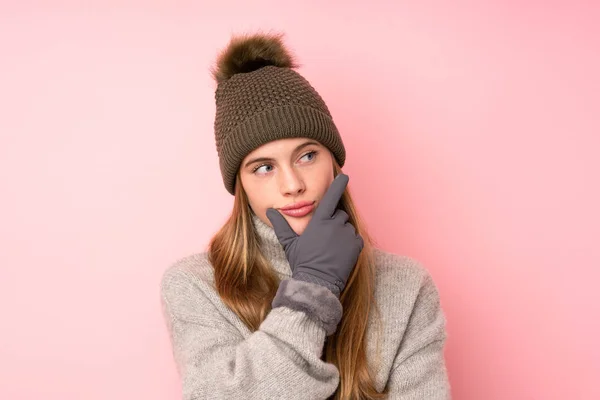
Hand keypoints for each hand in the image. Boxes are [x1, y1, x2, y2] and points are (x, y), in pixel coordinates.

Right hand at [266, 173, 363, 296]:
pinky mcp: (356, 245)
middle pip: (339, 214)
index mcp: (320, 221)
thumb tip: (270, 210)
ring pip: (347, 226)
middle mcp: (335, 224)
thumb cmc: (302, 261)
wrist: (317, 282)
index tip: (345, 175)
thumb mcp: (289, 243)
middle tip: (324, 238)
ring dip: (341, 232)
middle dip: (334, 221)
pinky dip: (350, 243)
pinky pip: (355, 238)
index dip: (338, 185)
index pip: (331, 197)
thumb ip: (280, 224)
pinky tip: (339, 253)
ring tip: (331, 248)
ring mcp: (347, 235)